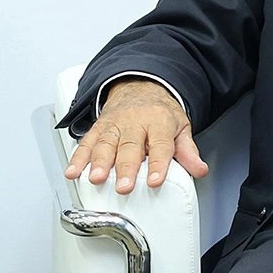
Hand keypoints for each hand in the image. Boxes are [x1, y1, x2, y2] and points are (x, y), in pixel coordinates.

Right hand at [63, 77, 207, 193]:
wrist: (139, 85)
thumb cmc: (159, 111)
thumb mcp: (180, 126)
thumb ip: (188, 150)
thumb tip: (199, 169)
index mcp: (159, 121)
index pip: (160, 144)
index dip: (158, 163)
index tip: (156, 181)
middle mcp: (135, 121)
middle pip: (130, 146)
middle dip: (125, 168)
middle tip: (123, 187)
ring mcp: (115, 124)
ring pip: (106, 143)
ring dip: (99, 162)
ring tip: (96, 179)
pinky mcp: (99, 127)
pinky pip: (87, 141)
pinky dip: (78, 157)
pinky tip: (73, 171)